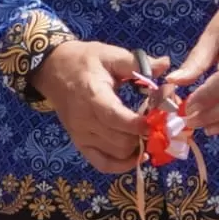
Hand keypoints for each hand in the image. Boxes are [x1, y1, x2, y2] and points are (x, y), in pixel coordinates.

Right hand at [37, 38, 153, 173]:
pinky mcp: (80, 143)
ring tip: (147, 134)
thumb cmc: (84, 61)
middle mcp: (84, 120)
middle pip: (120, 140)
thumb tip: (165, 64)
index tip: (157, 119)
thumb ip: (137, 62)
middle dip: (143, 135)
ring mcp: (81, 135)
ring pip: (116, 153)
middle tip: (157, 124)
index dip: (138, 124)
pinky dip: (121, 165)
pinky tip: (136, 155)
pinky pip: (102, 164)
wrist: (53, 70)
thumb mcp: (109, 55)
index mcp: (92, 96)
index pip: (116, 117)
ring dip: (136, 148)